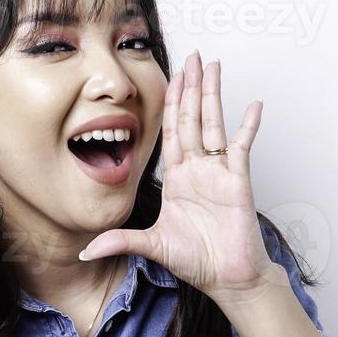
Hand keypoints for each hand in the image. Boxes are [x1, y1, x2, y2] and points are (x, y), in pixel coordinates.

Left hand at [79, 50, 280, 306]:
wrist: (229, 279)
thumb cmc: (198, 261)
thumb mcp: (151, 246)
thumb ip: (120, 242)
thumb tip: (84, 252)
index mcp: (177, 179)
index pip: (171, 132)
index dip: (169, 104)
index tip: (169, 78)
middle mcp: (198, 170)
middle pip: (192, 119)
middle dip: (190, 87)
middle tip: (192, 56)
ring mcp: (219, 173)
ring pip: (214, 124)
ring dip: (212, 94)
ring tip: (213, 66)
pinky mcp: (238, 182)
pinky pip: (242, 148)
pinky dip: (248, 126)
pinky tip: (253, 105)